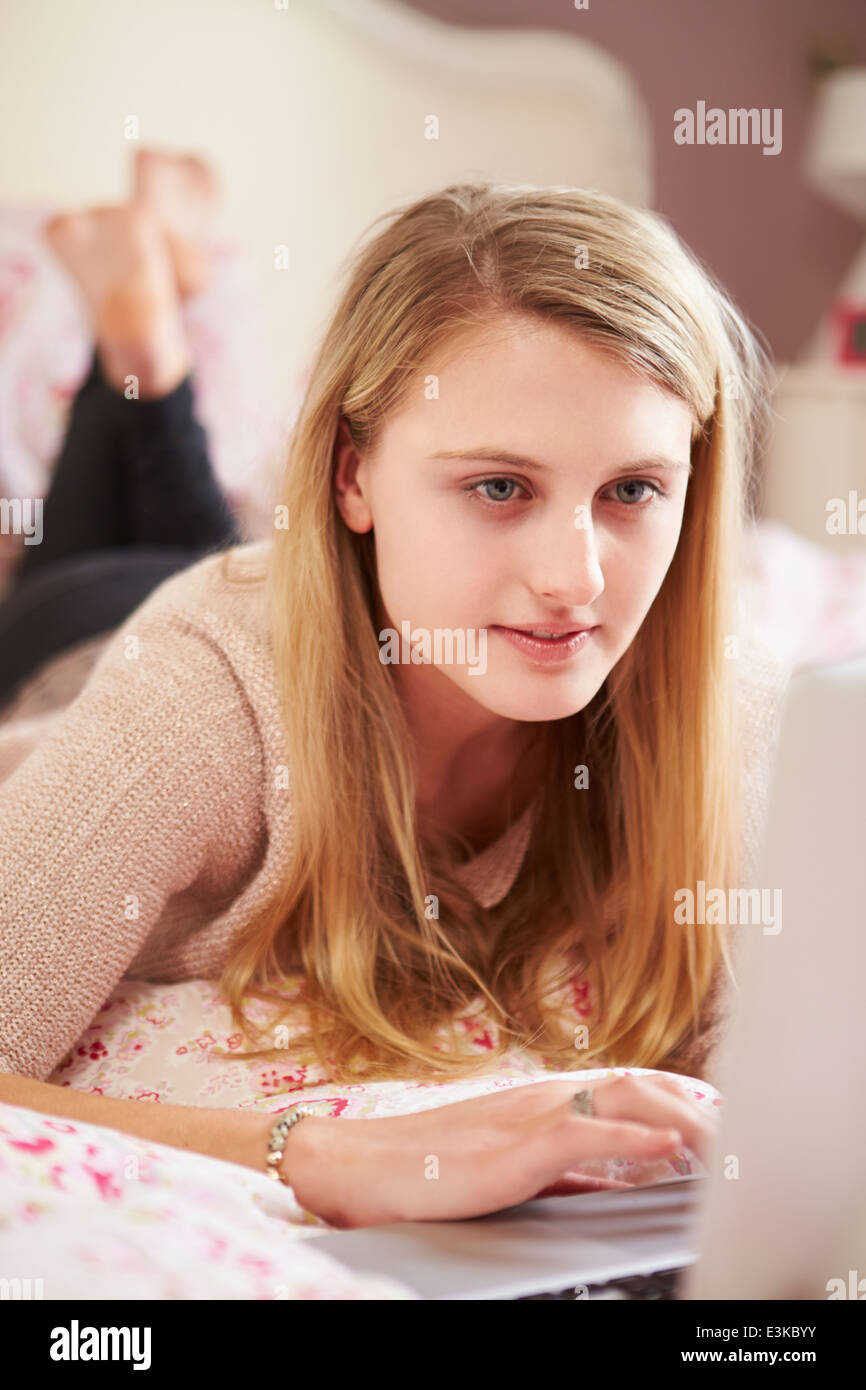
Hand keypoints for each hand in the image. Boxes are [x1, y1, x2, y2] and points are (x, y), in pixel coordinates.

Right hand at [281, 1072, 719, 1228]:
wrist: (357, 1166)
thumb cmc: (424, 1167)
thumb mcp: (508, 1165)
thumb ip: (563, 1167)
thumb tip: (613, 1178)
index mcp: (541, 1098)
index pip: (627, 1086)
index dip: (679, 1098)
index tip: (716, 1118)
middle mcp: (541, 1095)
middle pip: (637, 1085)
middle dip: (692, 1104)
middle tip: (731, 1132)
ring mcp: (527, 1115)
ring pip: (622, 1101)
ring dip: (679, 1119)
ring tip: (718, 1140)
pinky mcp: (513, 1148)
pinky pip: (584, 1135)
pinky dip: (632, 1141)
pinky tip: (665, 1151)